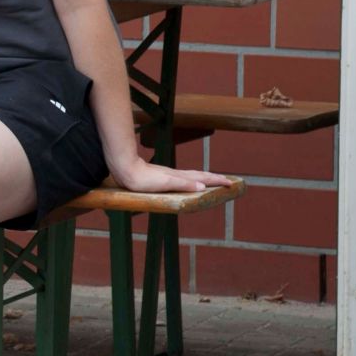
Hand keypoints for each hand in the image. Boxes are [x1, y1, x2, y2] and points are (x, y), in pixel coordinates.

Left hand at [110, 156, 231, 194]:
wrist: (124, 169)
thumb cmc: (142, 179)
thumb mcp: (165, 183)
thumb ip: (184, 183)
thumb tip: (203, 185)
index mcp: (180, 177)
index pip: (203, 177)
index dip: (217, 181)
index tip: (231, 183)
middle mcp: (177, 175)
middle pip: (200, 175)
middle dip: (215, 178)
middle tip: (229, 181)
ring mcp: (170, 175)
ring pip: (192, 175)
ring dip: (205, 177)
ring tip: (213, 180)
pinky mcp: (162, 176)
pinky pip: (183, 177)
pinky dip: (192, 179)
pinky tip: (188, 181)